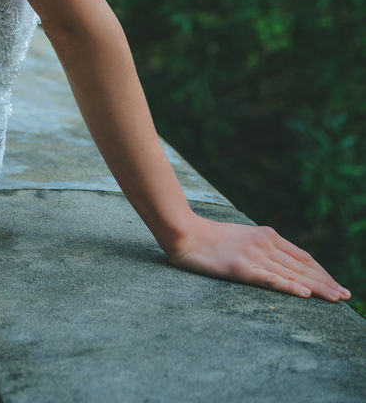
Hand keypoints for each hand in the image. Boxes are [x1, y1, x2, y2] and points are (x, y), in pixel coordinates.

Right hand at [165, 214, 349, 301]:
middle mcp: (265, 243)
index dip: (321, 271)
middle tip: (346, 296)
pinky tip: (305, 294)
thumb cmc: (209, 237)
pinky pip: (271, 279)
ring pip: (292, 275)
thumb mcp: (242, 237)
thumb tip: (280, 262)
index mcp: (266, 235)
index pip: (302, 256)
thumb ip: (261, 246)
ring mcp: (254, 255)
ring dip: (317, 288)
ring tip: (335, 298)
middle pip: (302, 266)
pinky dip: (290, 287)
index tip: (335, 283)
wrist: (184, 232)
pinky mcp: (242, 268)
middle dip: (326, 282)